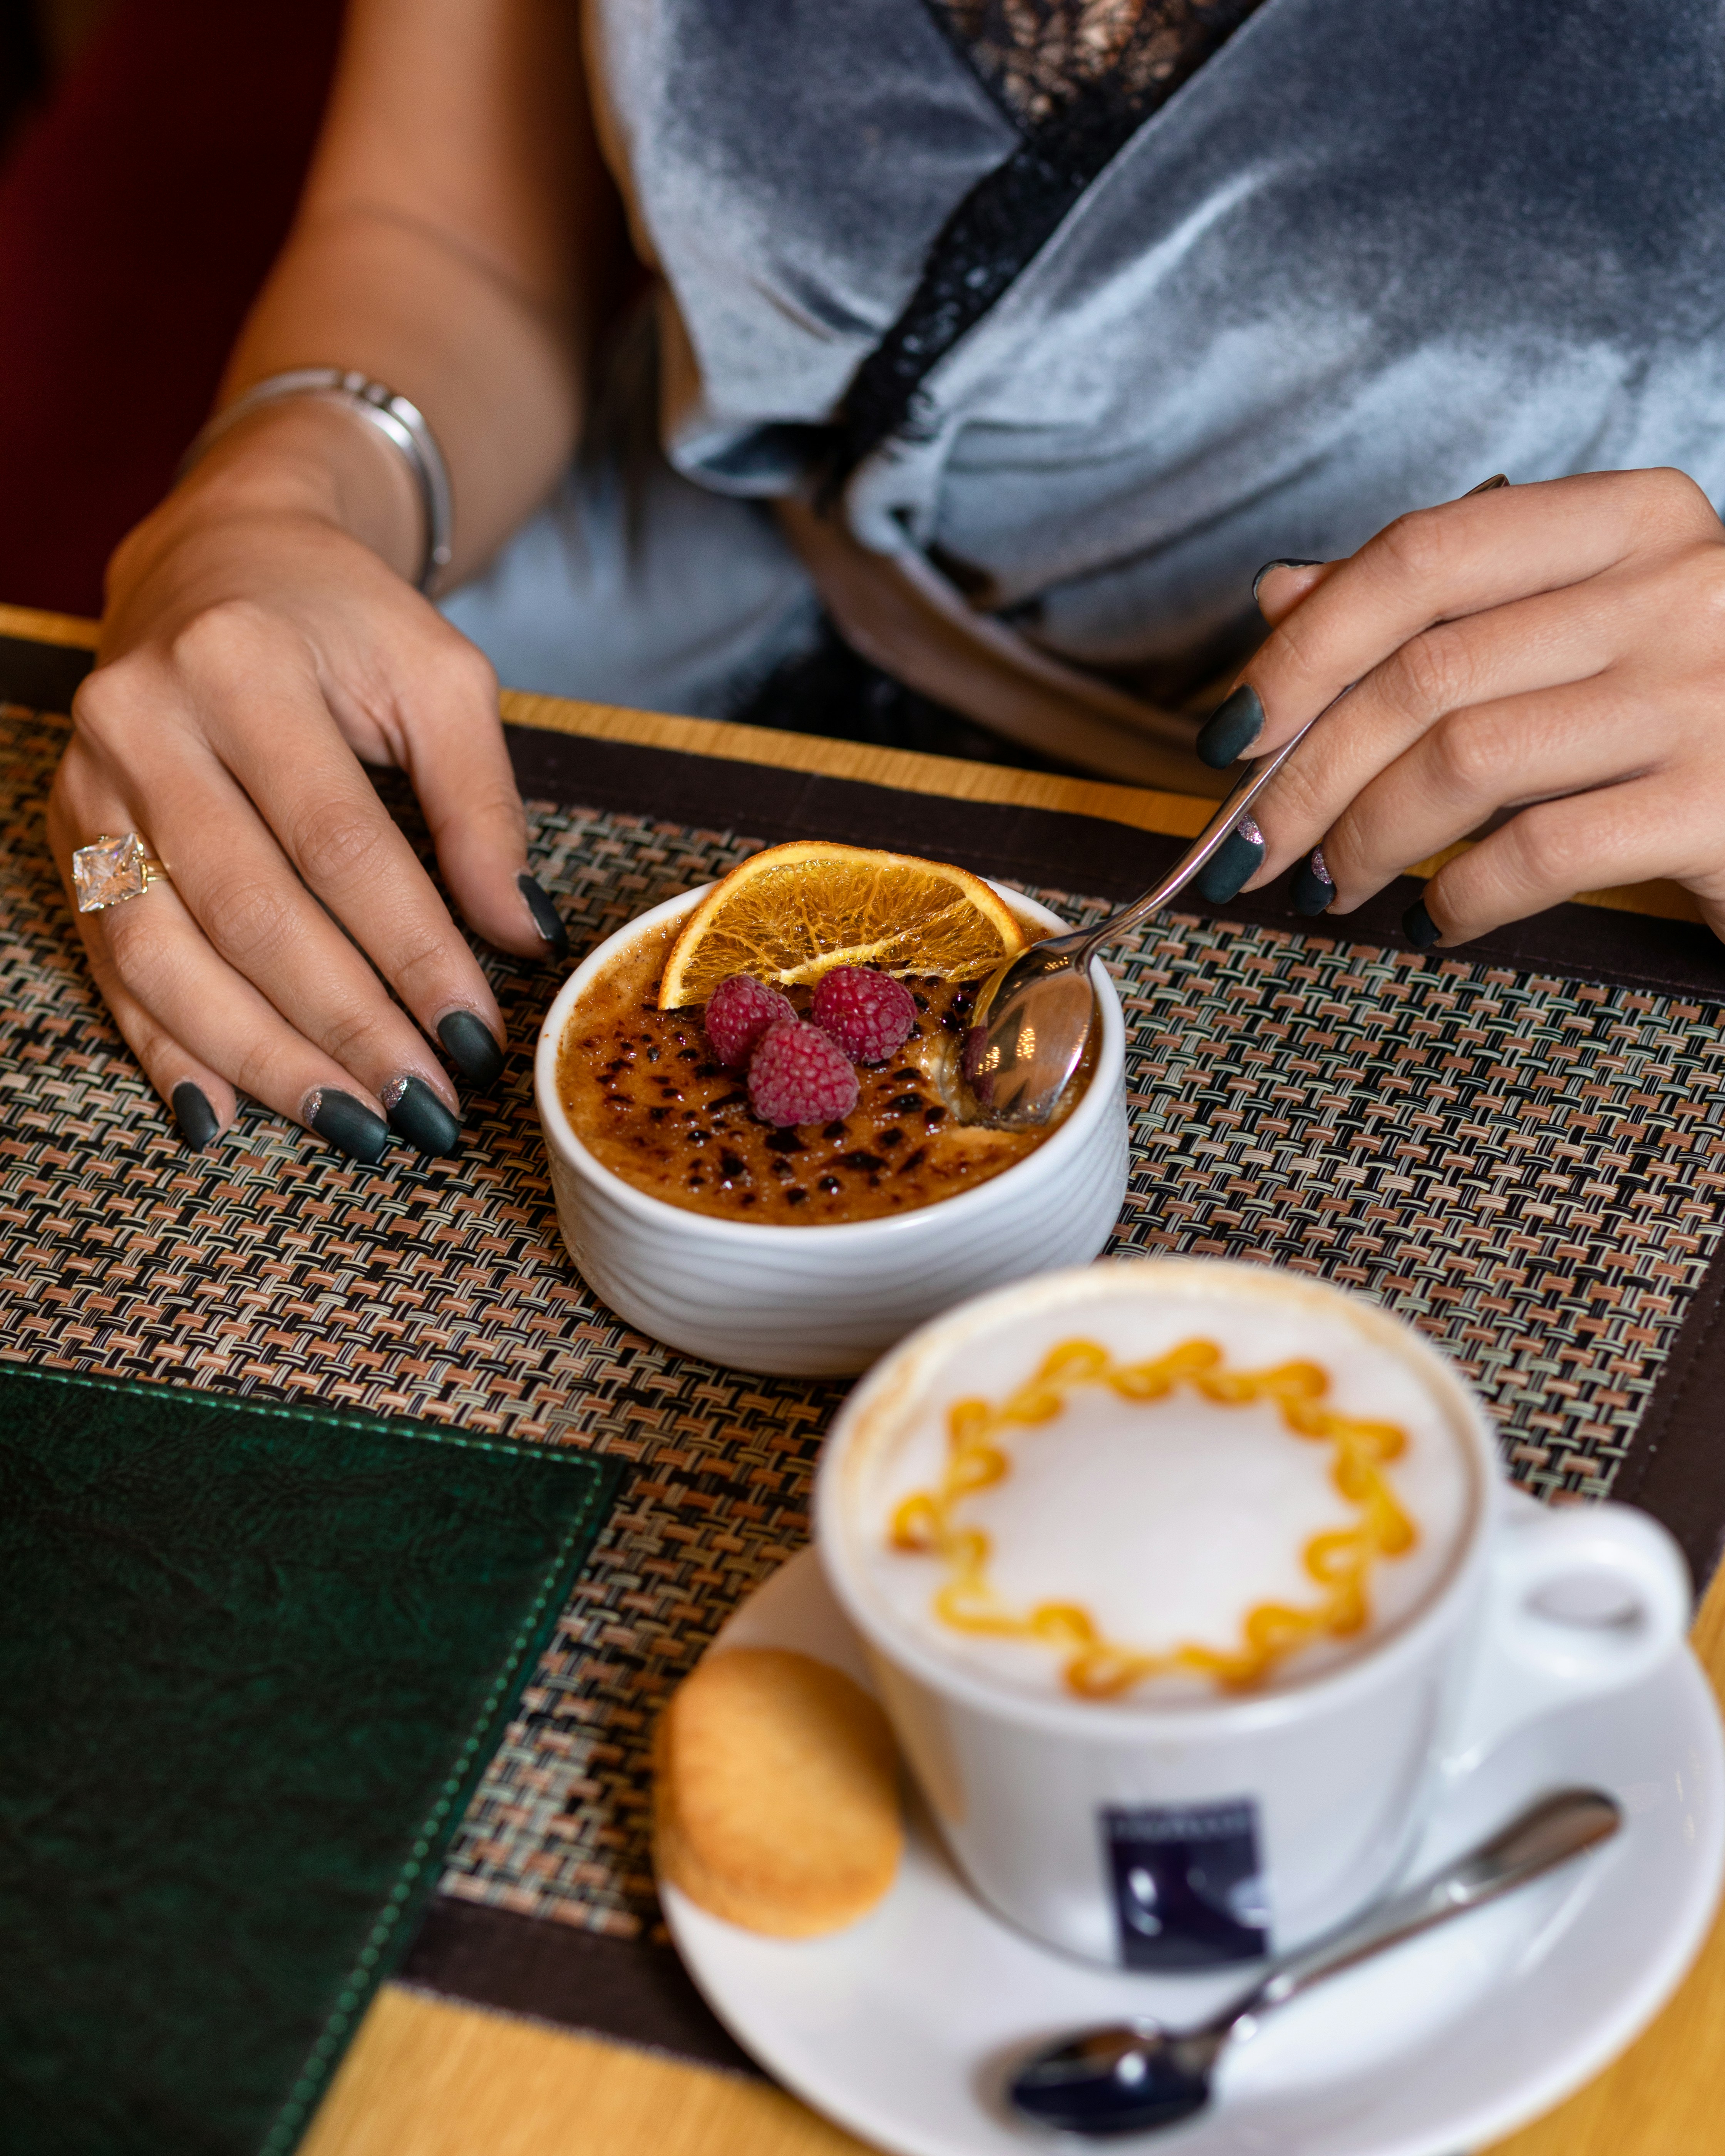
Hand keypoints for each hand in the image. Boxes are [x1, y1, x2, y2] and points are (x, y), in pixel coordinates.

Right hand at [48, 410, 565, 1162]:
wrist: (219, 557)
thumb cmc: (345, 622)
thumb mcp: (441, 679)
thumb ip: (483, 808)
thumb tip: (522, 936)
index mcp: (242, 666)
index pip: (340, 846)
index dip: (412, 953)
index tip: (475, 1037)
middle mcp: (143, 723)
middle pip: (248, 911)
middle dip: (343, 1026)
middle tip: (421, 1107)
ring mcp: (90, 785)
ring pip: (163, 953)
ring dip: (260, 1056)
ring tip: (350, 1126)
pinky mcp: (70, 834)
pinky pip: (108, 960)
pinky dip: (165, 1045)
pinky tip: (220, 1114)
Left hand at [1191, 469, 1724, 949]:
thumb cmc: (1691, 719)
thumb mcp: (1577, 637)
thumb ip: (1440, 607)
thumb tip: (1282, 592)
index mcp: (1632, 520)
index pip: (1421, 555)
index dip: (1302, 647)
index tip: (1228, 731)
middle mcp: (1677, 587)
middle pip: (1424, 671)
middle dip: (1306, 773)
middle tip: (1252, 846)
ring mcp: (1707, 693)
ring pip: (1464, 760)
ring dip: (1364, 839)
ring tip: (1328, 886)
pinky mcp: (1722, 804)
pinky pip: (1539, 853)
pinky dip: (1459, 899)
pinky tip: (1434, 920)